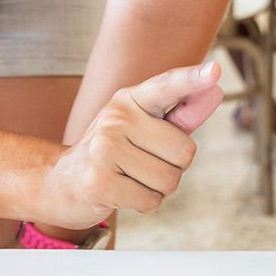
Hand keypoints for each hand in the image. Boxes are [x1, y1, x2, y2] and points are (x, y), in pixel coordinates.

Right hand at [35, 62, 223, 229]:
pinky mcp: (99, 181)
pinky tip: (121, 192)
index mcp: (130, 99)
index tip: (214, 72)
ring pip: (169, 179)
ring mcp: (104, 148)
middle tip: (142, 164)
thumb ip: (183, 113)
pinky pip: (151, 200)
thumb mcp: (146, 127)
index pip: (167, 86)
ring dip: (158, 188)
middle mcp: (117, 118)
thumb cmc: (114, 152)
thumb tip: (215, 91)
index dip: (192, 80)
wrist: (60, 183)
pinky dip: (144, 203)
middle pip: (184, 152)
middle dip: (173, 167)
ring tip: (131, 177)